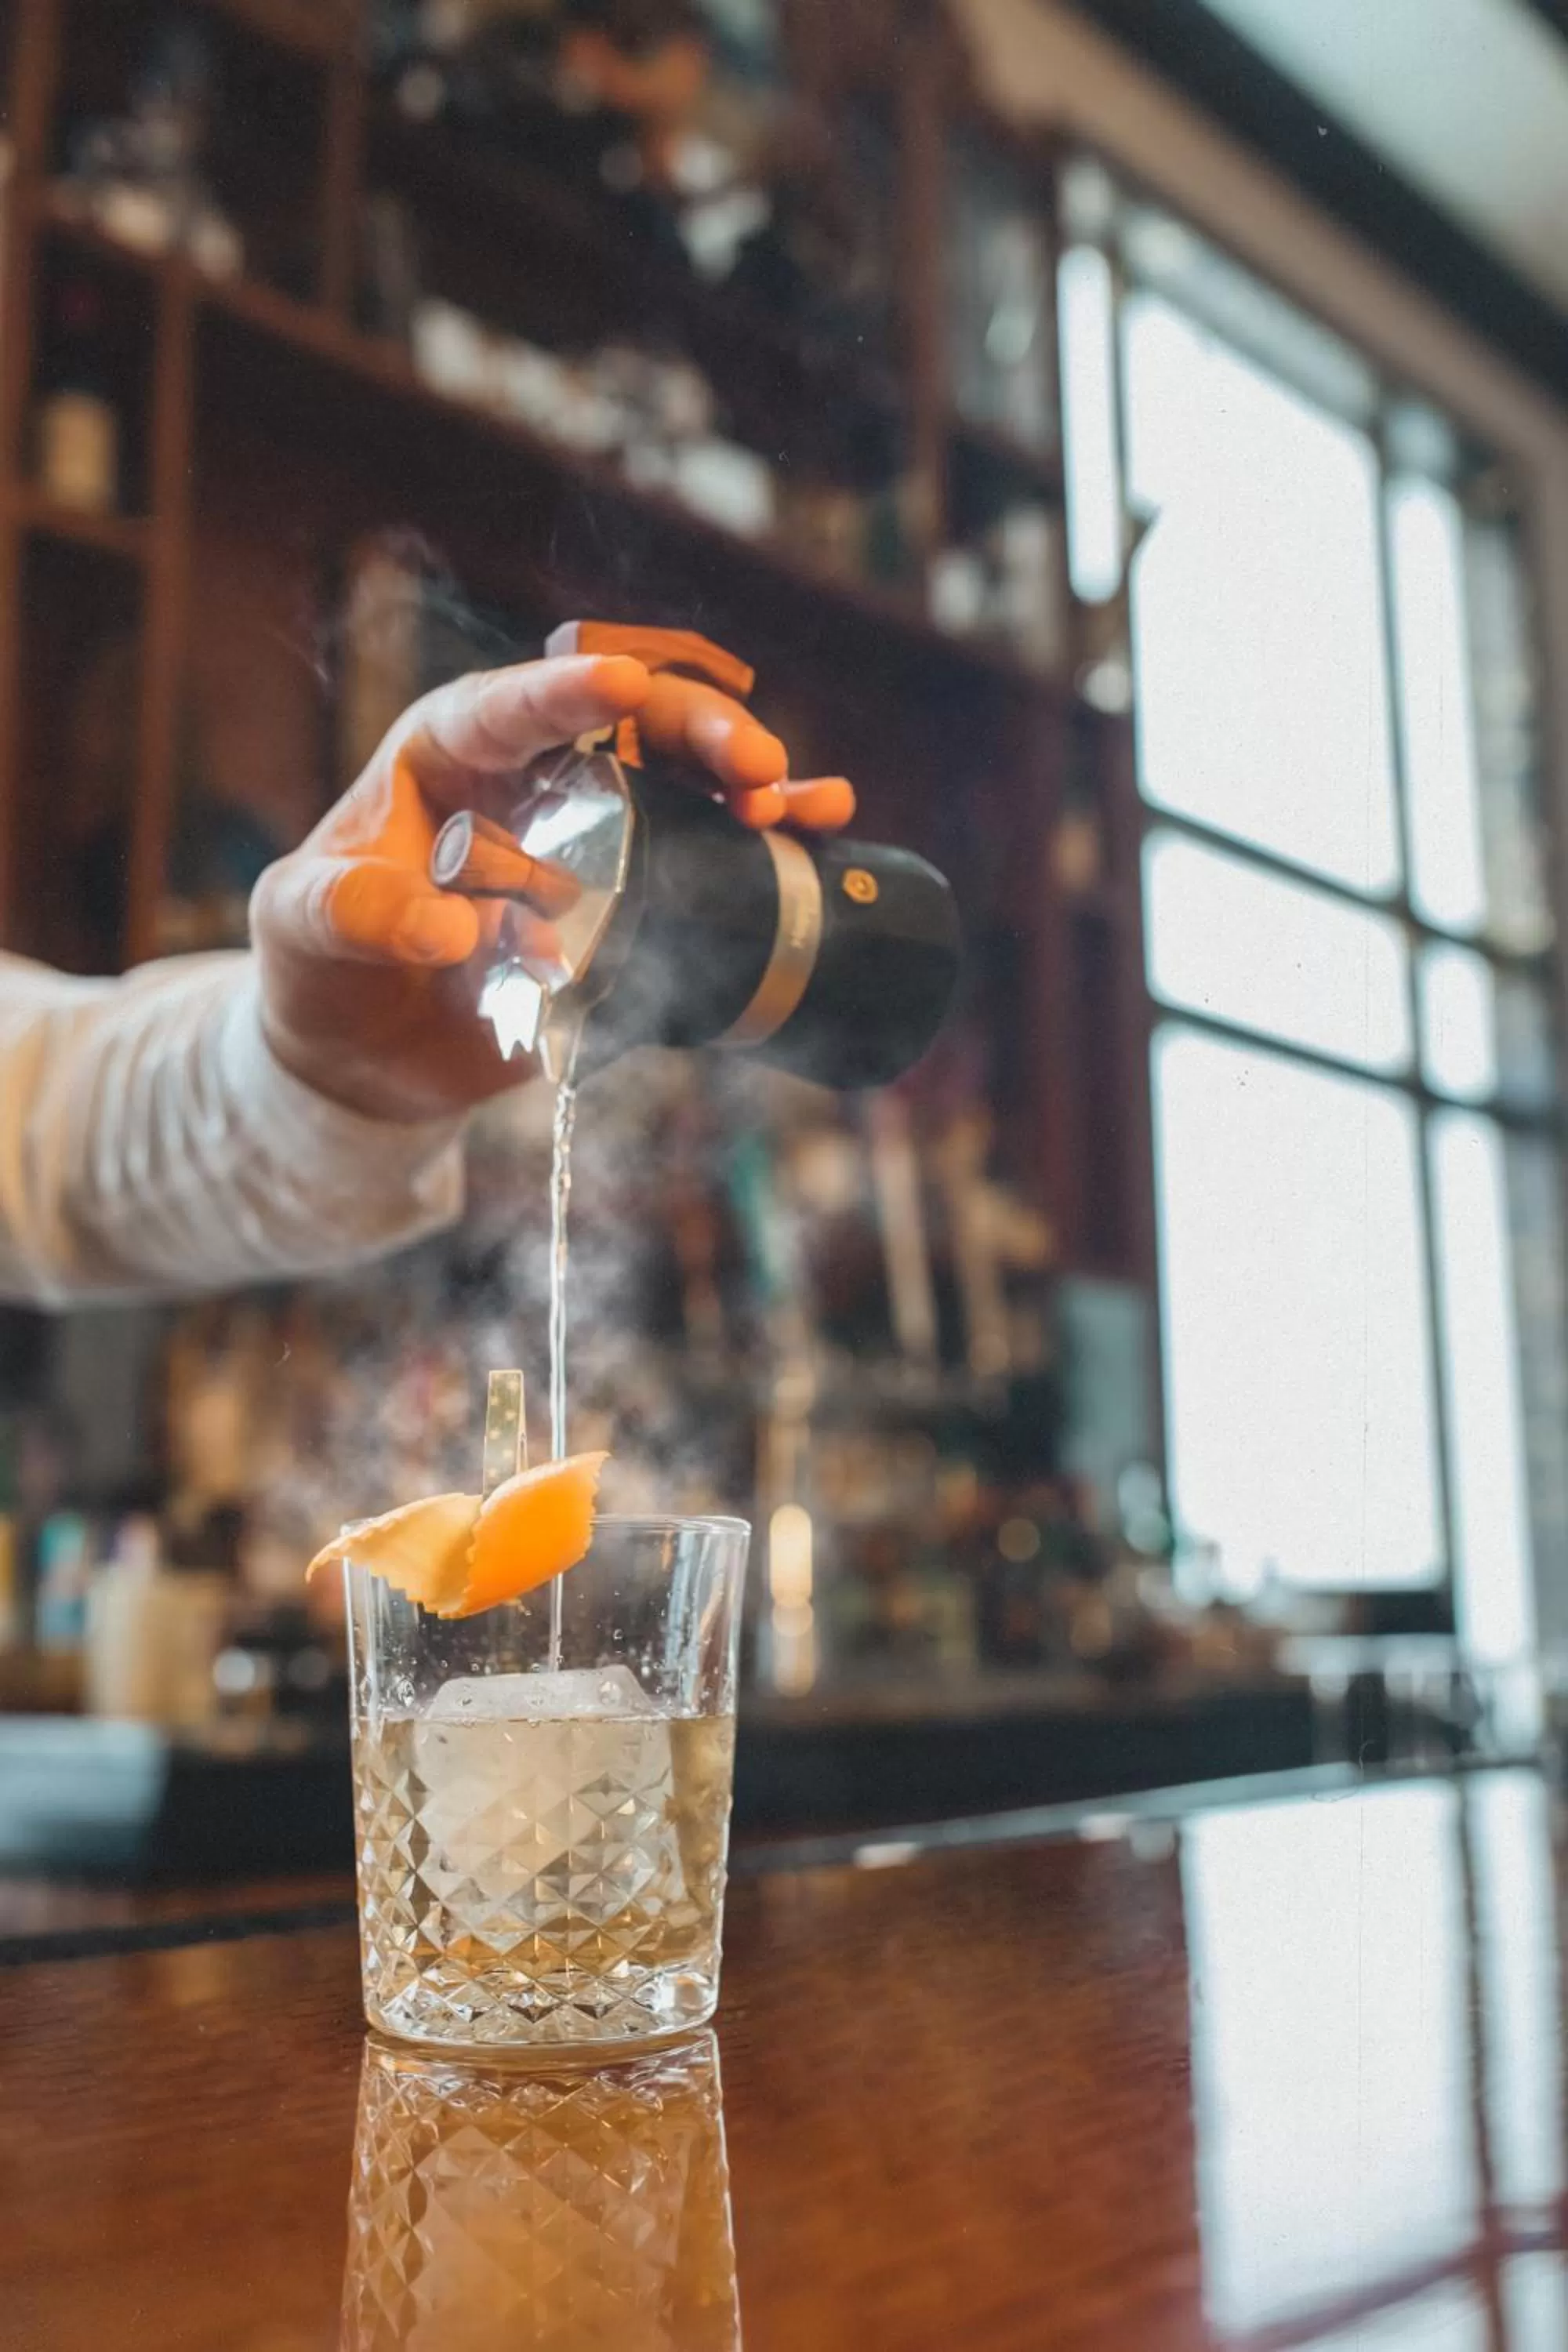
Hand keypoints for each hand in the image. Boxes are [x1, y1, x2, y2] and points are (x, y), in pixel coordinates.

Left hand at [250, 653, 854, 1124]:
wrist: (362, 1059)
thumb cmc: (317, 968)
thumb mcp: (297, 931)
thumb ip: (349, 914)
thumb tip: (447, 926)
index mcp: (449, 758)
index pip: (508, 707)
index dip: (564, 693)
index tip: (620, 683)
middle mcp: (534, 780)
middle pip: (627, 728)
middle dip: (694, 732)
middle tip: (751, 761)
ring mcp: (595, 841)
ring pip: (685, 781)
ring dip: (744, 779)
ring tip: (789, 801)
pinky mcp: (634, 909)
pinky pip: (712, 861)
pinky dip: (771, 841)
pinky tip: (823, 822)